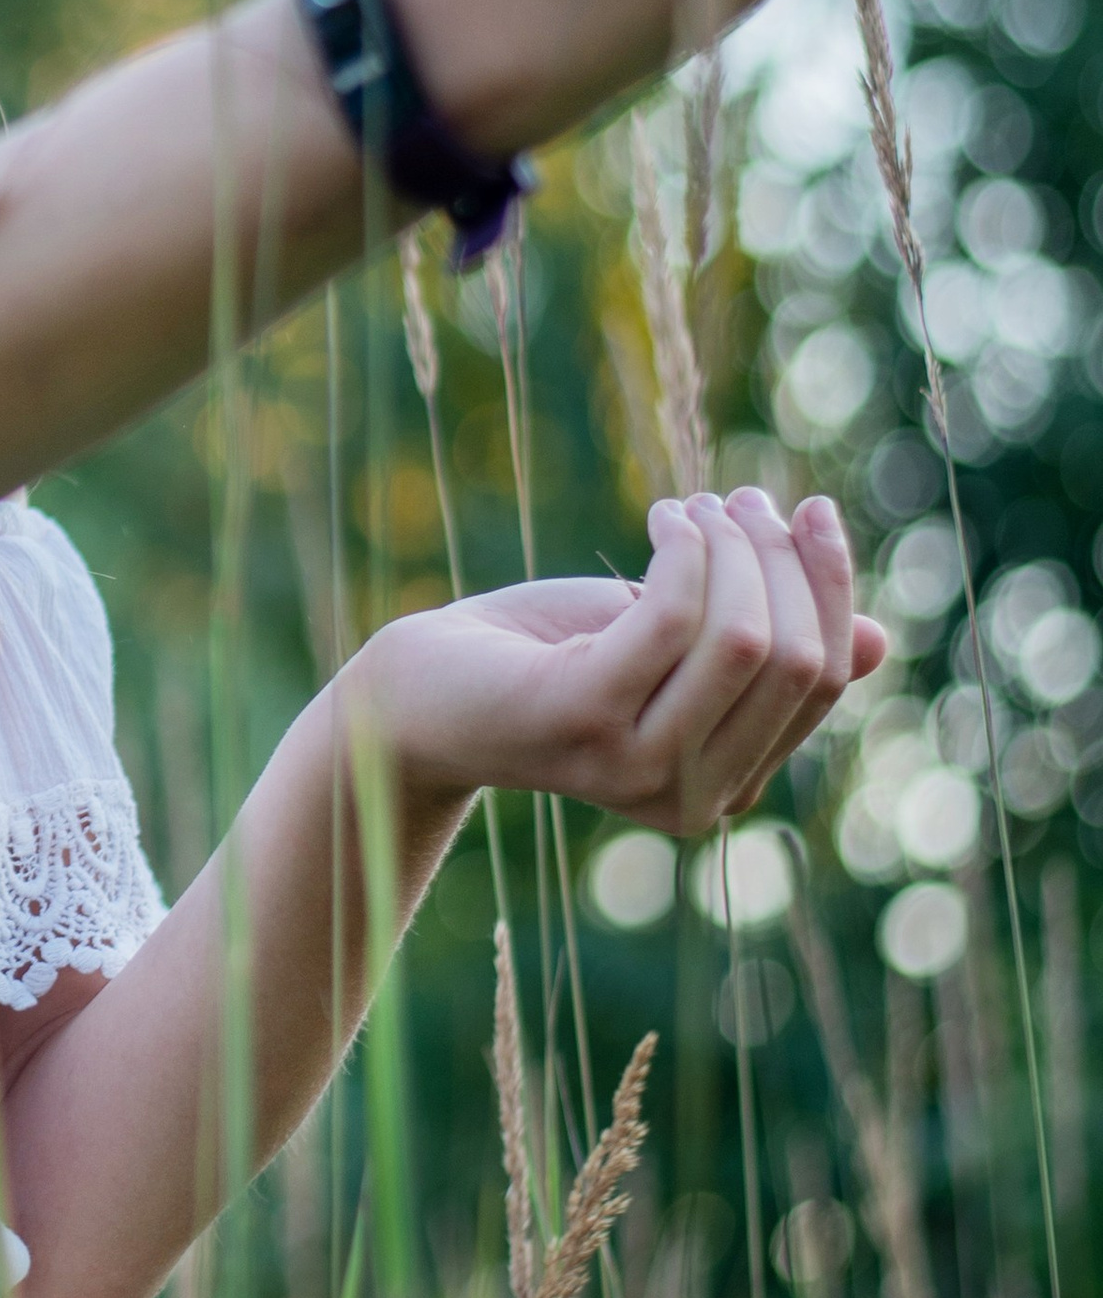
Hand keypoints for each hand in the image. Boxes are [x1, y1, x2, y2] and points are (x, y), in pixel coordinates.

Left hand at [358, 487, 886, 834]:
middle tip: (742, 499)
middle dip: (787, 559)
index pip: (826, 681)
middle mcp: (694, 798)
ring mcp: (637, 767)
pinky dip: (684, 548)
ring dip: (734, 546)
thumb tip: (877, 641)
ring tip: (696, 506)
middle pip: (800, 659)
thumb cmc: (551, 660)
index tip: (808, 513)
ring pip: (747, 637)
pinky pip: (674, 615)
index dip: (832, 587)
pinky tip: (665, 517)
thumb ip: (764, 650)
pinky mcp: (583, 719)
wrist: (421, 695)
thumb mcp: (674, 648)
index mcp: (730, 785)